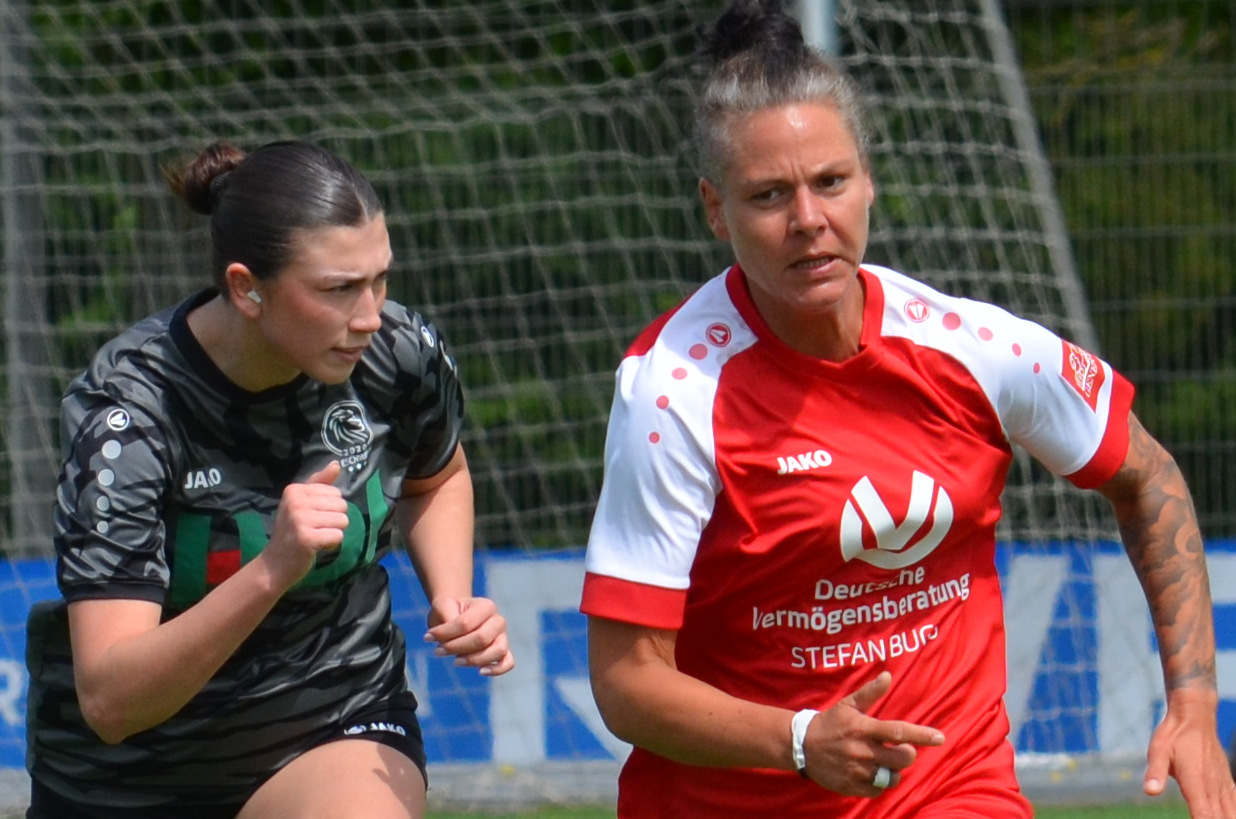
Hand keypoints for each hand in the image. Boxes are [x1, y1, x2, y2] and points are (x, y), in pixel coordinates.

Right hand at [259, 461, 349, 588]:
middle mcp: (296, 501)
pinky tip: (316, 547)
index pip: (335, 492)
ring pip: (342, 521)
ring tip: (316, 537)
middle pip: (342, 505)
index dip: (330, 508)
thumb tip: (336, 464)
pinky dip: (332, 544)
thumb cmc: (291, 532)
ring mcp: (300, 519)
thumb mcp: (302, 503)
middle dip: (334, 520)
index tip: (312, 518)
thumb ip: (320, 483)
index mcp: (294, 489)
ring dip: (333, 532)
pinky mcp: (306, 538)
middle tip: (314, 529)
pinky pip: (338, 536)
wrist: (274, 564)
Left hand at [424, 596, 514, 676]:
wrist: (456, 615)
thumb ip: (445, 615)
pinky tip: (481, 671)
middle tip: (438, 651)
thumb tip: (447, 638)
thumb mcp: (442, 606)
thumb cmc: (449, 611)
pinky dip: (497, 669)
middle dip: (456, 647)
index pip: (466, 623)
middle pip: (482, 638)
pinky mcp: (503, 652)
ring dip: (473, 659)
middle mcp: (498, 621)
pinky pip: (508, 662)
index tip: (428, 637)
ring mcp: (503, 637)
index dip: (446, 633)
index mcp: (486, 606)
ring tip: (455, 661)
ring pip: (497, 651)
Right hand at [801, 671, 944, 796]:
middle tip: (900, 750)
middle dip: (907, 755)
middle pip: (902, 759)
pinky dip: (879, 784)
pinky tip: (871, 774)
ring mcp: (857, 771)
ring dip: (893, 771)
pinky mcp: (851, 786)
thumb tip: (888, 675)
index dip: (922, 735)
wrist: (801, 746)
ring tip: (884, 763)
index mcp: (864, 728)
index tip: (940, 738)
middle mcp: (863, 751)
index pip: (899, 732)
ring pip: (892, 778)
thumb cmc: (830, 723)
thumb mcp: (848, 705)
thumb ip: (870, 693)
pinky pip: (877, 790)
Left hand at [1144, 689, 1235, 817]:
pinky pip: (1234, 801)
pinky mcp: (1225, 780)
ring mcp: (1221, 784)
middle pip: (1221, 818)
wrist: (1194, 716)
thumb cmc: (1173, 734)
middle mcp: (1212, 786)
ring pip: (1231, 811)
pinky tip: (1231, 814)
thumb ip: (1155, 772)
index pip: (1204, 815)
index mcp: (1196, 783)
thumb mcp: (1157, 751)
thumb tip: (1150, 791)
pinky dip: (1234, 811)